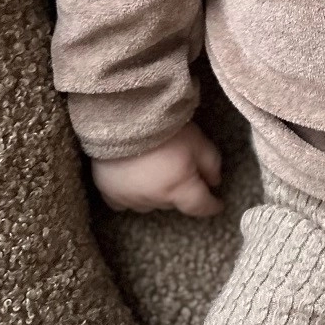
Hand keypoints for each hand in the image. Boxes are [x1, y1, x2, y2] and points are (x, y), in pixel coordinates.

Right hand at [91, 121, 222, 216]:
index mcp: (178, 189)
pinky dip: (130, 196)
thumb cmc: (164, 127)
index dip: (211, 206)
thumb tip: (215, 182)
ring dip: (156, 193)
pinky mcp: (107, 191)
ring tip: (156, 173)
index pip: (200, 206)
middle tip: (182, 173)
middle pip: (173, 203)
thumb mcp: (198, 140)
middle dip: (181, 192)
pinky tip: (132, 182)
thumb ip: (211, 163)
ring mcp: (129, 198)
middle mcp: (154, 200)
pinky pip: (122, 203)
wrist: (120, 118)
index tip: (217, 204)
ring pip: (149, 203)